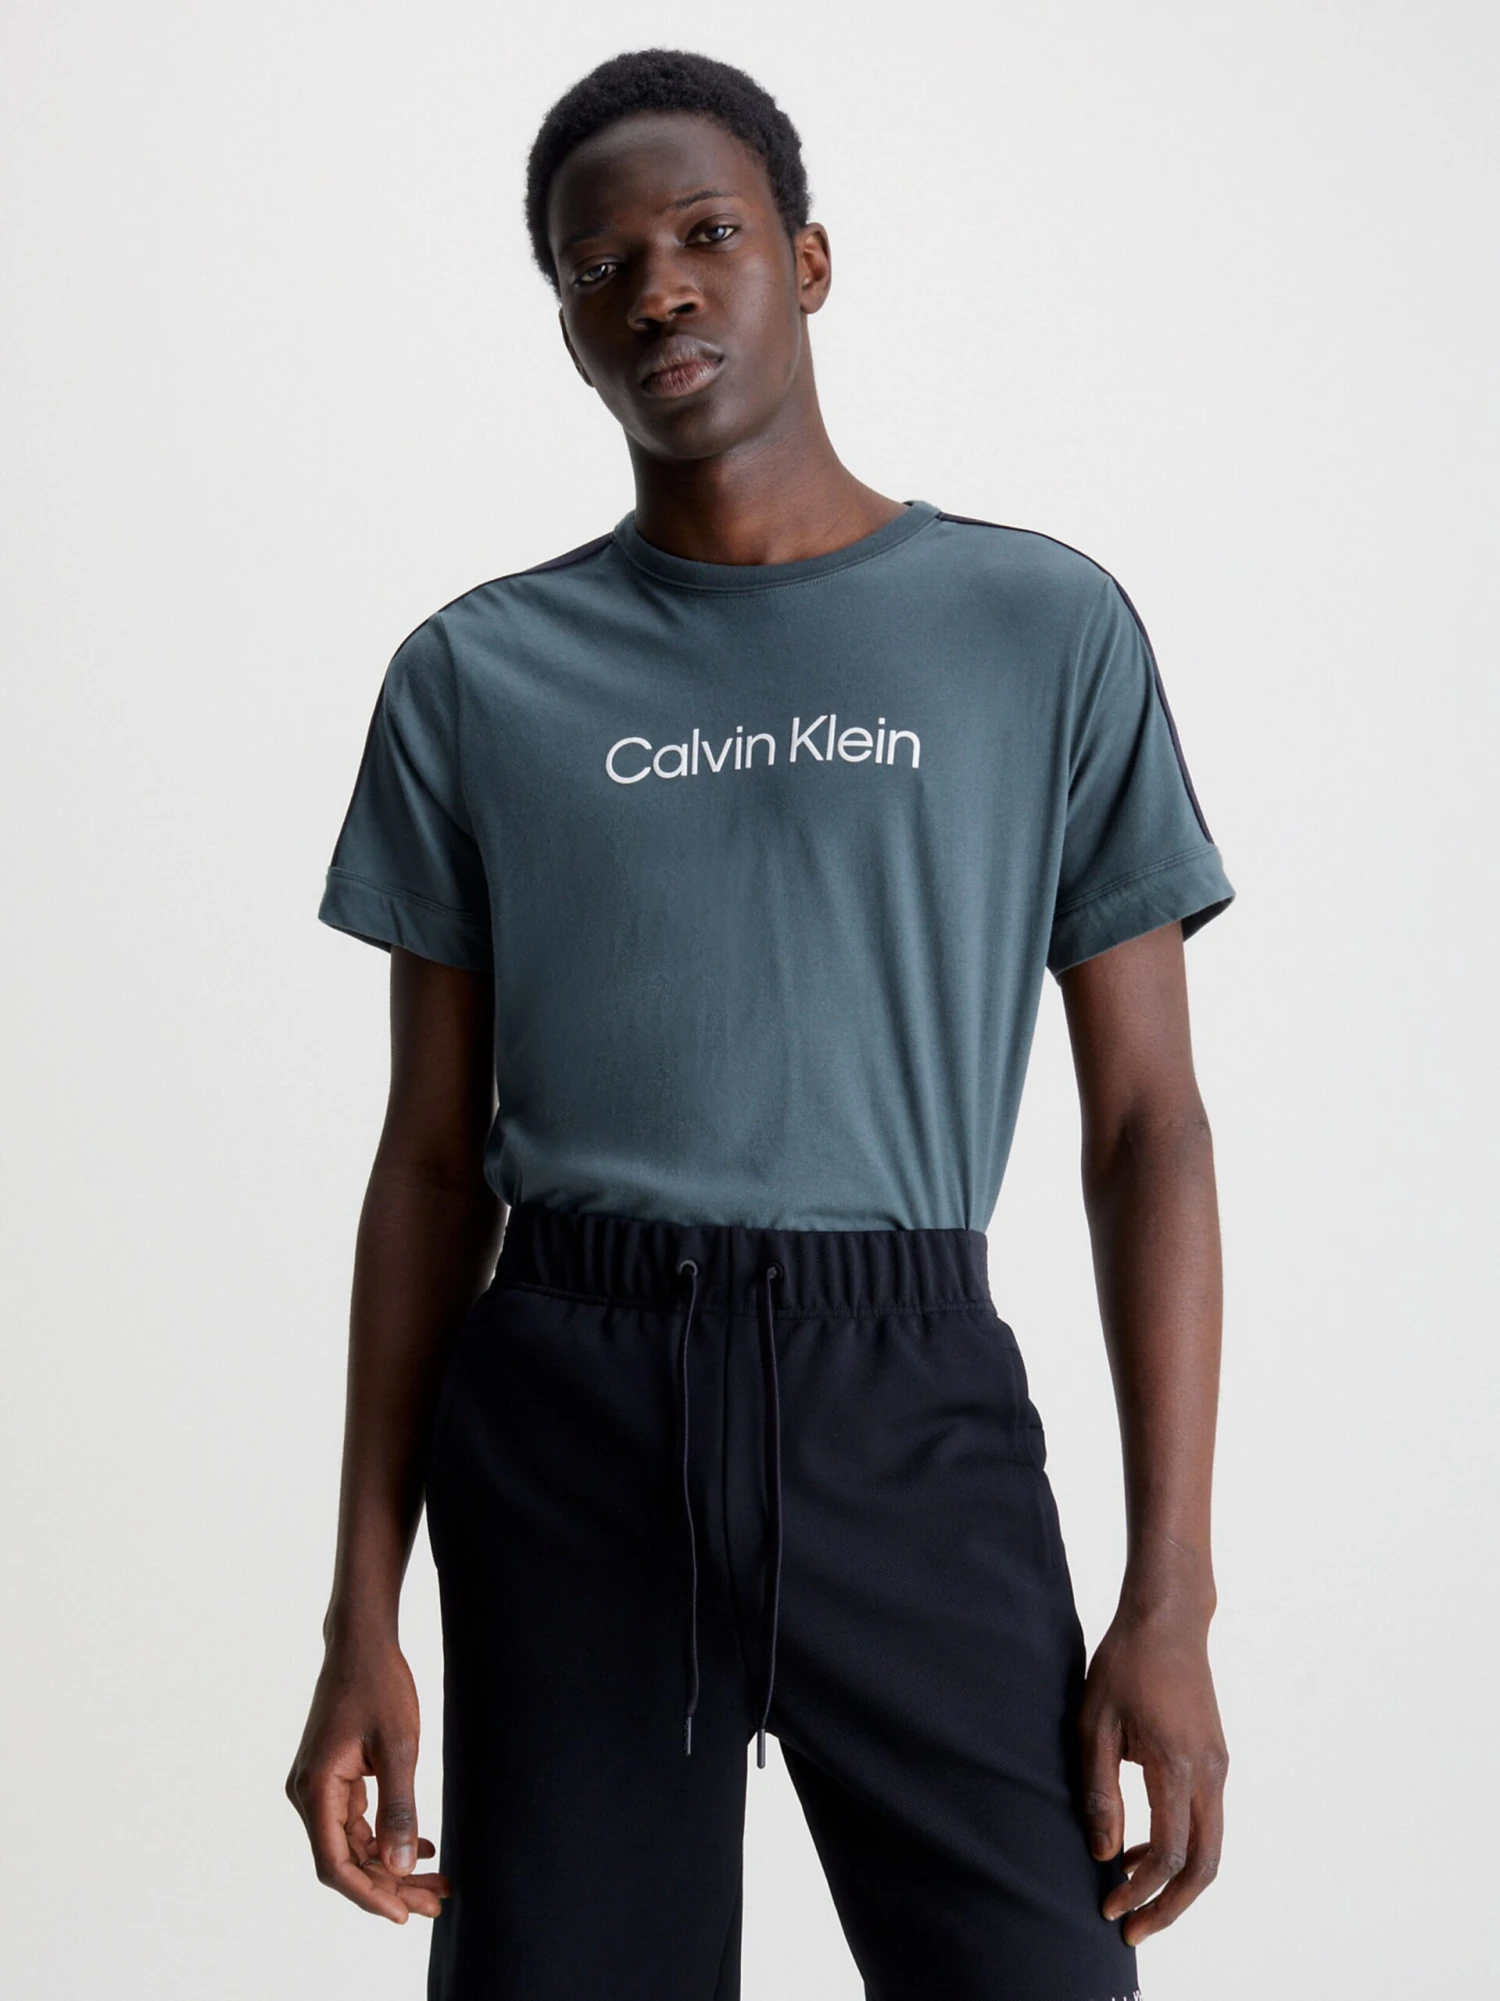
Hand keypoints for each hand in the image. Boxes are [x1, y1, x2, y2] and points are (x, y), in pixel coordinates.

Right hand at [285, 1636, 450, 1924]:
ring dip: (391, 1865)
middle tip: (436, 1903)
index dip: (370, 1895)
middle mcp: (307, 1793)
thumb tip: (401, 1865)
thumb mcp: (399, 1746)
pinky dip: (385, 1838)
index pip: (336, 1864)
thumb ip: (399, 1807)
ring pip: (353, 1844)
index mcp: (315, 1788)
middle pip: (346, 1860)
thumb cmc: (379, 1683)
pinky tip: (421, 1847)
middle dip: (390, 1886)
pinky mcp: (332, 1778)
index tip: (406, 1914)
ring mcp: (318, 1786)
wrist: (361, 1641)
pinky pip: (356, 1823)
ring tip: (436, 1883)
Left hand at [1076, 1601, 1227, 1946]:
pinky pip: (1207, 1821)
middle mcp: (1209, 1772)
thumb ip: (1099, 1790)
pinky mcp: (1217, 1760)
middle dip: (1170, 1907)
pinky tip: (1143, 1845)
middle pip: (1205, 1866)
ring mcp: (1219, 1766)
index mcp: (1176, 1763)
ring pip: (1211, 1848)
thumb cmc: (1123, 1664)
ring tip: (1130, 1891)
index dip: (1140, 1889)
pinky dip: (1182, 1848)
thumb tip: (1104, 1854)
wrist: (1168, 1620)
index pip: (1169, 1852)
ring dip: (1176, 1880)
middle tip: (1132, 1929)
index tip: (1109, 1906)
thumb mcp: (1095, 1723)